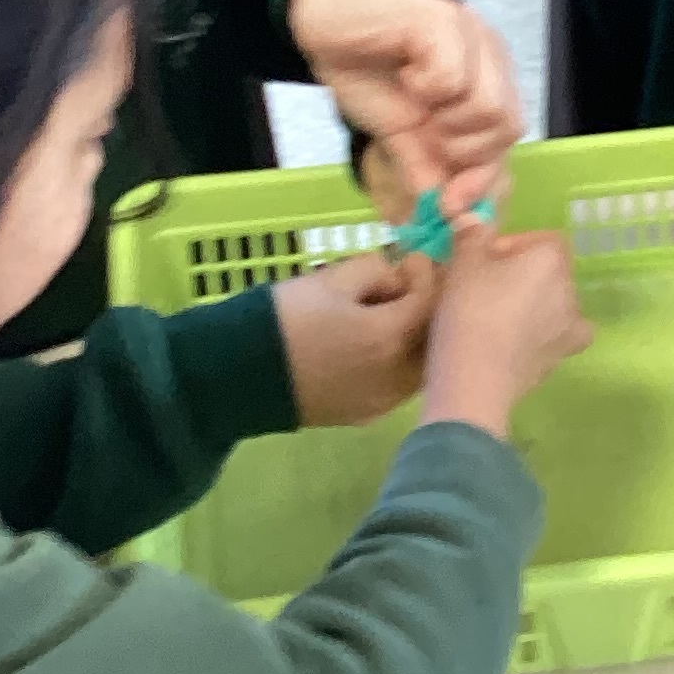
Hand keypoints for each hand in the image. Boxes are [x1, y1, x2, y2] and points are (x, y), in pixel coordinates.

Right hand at [275, 251, 439, 426]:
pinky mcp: (366, 415)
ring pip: (420, 364)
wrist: (240, 373)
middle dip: (425, 306)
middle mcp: (396, 376)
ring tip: (390, 314)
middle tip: (406, 284)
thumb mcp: (331, 278)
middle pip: (433, 336)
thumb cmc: (285, 318)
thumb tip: (399, 275)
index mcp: (390, 337)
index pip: (431, 300)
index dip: (426, 273)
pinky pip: (398, 384)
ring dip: (415, 336)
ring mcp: (382, 401)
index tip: (409, 258)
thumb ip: (377, 269)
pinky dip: (398, 361)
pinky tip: (375, 346)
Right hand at [289, 0, 522, 213]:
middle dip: (462, 148)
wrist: (323, 20)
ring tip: (414, 98)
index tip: (448, 206)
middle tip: (425, 132)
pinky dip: (424, 88)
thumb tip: (443, 215)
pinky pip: (452, 78)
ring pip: (487, 105)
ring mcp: (470, 33)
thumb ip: (425, 167)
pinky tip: (404, 72)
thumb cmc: (366, 67)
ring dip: (445, 119)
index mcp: (486, 78)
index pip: (507, 136)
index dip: (481, 177)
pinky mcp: (442, 20)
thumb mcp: (398, 133)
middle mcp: (488, 53)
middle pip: (507, 124)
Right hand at [421, 225, 592, 438]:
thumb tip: (474, 218)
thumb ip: (472, 234)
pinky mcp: (563, 355)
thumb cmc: (469, 310)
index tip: (484, 260)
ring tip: (500, 318)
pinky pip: (561, 334)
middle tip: (485, 288)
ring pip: (556, 302)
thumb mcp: (462, 263)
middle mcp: (570, 287)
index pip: (539, 239)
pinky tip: (524, 340)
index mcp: (551, 257)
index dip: (511, 246)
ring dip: (535, 303)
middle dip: (522, 274)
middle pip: (548, 270)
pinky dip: (547, 333)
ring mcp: (571, 324)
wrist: (475, 377)